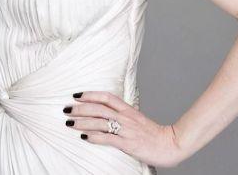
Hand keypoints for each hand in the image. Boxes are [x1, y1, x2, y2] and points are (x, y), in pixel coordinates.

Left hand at [63, 90, 185, 168]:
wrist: (171, 143)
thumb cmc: (153, 134)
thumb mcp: (137, 119)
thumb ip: (124, 115)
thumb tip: (109, 114)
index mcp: (128, 109)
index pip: (106, 96)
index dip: (90, 94)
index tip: (76, 94)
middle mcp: (126, 117)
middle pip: (99, 108)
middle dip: (81, 108)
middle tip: (66, 109)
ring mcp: (127, 130)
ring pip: (101, 122)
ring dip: (83, 122)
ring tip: (70, 122)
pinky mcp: (129, 143)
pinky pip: (109, 138)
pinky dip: (95, 136)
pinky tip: (84, 136)